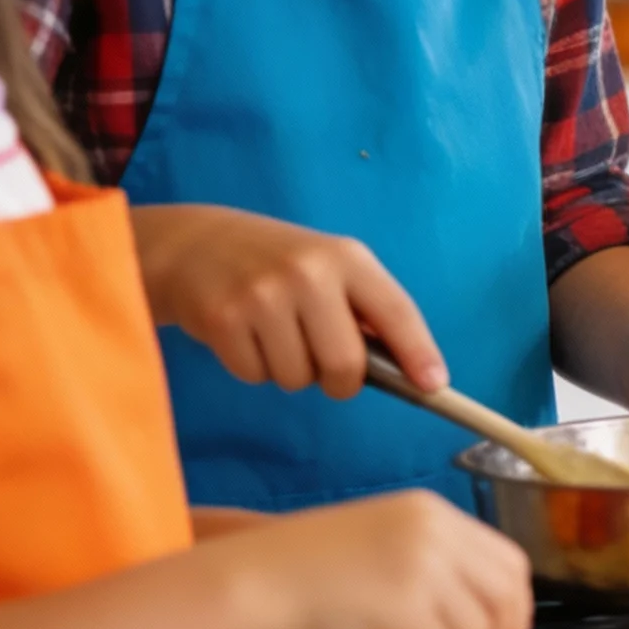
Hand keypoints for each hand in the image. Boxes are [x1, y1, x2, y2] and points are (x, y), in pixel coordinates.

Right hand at [132, 204, 442, 395]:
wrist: (194, 244)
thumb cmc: (277, 263)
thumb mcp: (328, 266)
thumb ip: (364, 308)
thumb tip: (406, 366)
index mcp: (347, 258)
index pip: (395, 311)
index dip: (418, 352)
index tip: (434, 384)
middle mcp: (309, 274)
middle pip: (345, 365)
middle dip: (340, 381)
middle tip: (323, 361)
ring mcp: (264, 296)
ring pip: (297, 378)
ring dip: (290, 371)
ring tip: (275, 333)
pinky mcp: (224, 320)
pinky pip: (256, 376)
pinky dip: (254, 366)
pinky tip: (245, 333)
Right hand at [214, 492, 531, 628]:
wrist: (253, 583)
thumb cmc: (305, 576)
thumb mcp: (383, 552)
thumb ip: (434, 576)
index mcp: (433, 514)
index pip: (509, 561)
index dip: (511, 607)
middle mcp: (438, 533)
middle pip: (507, 596)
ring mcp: (426, 567)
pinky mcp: (408, 607)